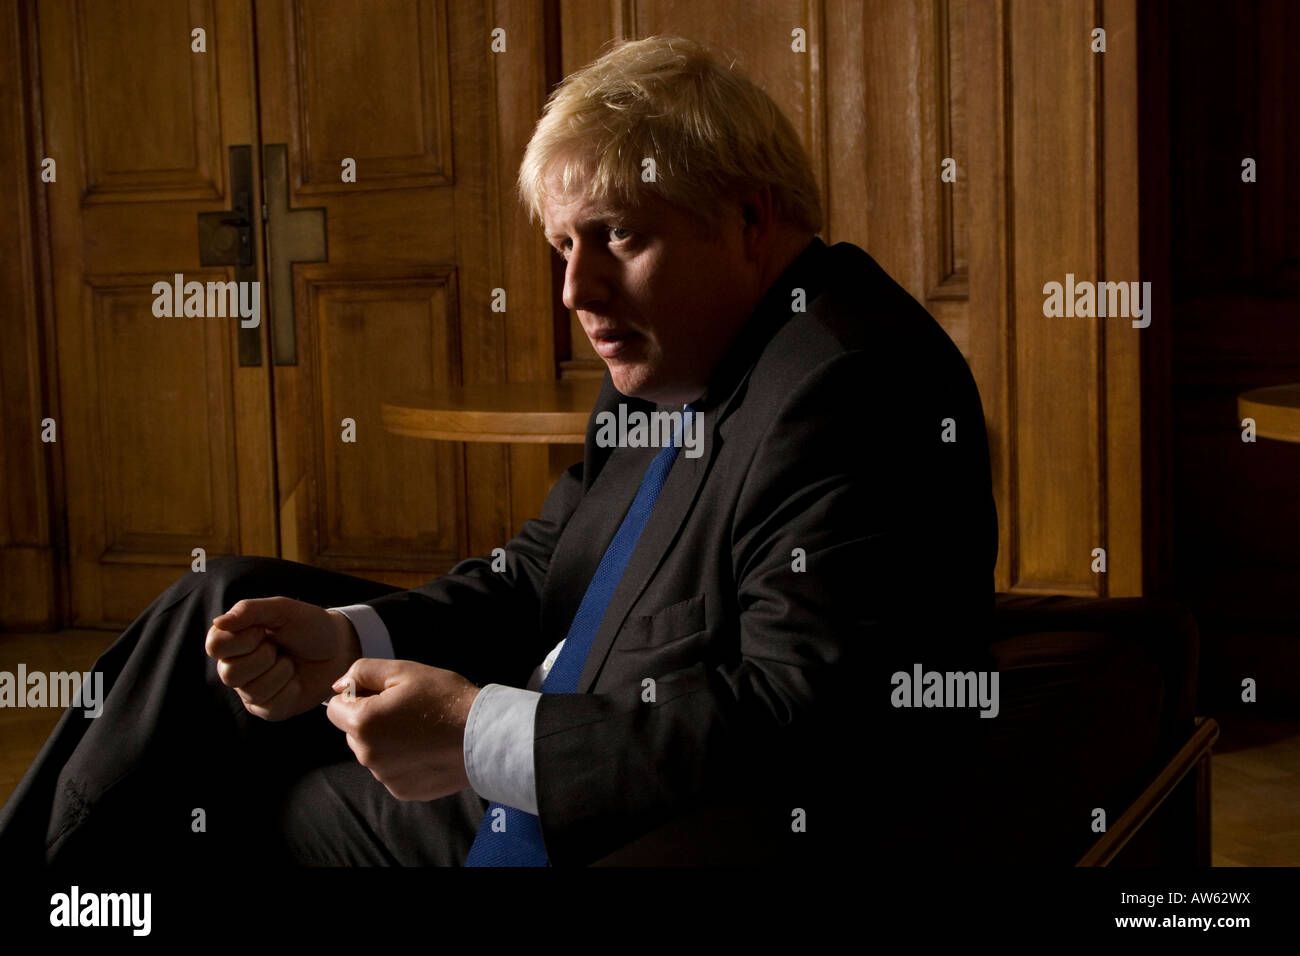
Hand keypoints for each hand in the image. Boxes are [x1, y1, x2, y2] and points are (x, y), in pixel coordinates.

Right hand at [205, 597, 360, 720]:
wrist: (339, 649)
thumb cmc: (309, 626)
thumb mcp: (283, 610)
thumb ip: (250, 611)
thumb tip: (218, 622)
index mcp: (233, 641)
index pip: (215, 646)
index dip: (242, 639)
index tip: (264, 630)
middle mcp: (235, 668)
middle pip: (230, 673)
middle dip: (264, 657)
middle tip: (280, 648)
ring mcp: (250, 691)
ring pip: (253, 690)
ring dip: (281, 672)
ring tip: (290, 662)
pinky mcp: (268, 709)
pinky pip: (272, 706)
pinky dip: (291, 689)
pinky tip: (296, 680)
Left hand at [325, 659, 480, 801]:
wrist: (484, 735)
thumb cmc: (445, 699)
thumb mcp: (404, 670)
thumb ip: (362, 672)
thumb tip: (340, 685)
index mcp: (362, 723)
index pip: (334, 707)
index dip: (357, 695)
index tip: (385, 694)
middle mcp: (367, 756)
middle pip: (354, 732)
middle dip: (372, 719)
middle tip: (407, 710)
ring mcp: (384, 777)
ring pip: (374, 752)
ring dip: (388, 741)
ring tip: (421, 730)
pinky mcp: (402, 791)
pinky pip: (391, 771)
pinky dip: (403, 760)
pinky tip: (427, 748)